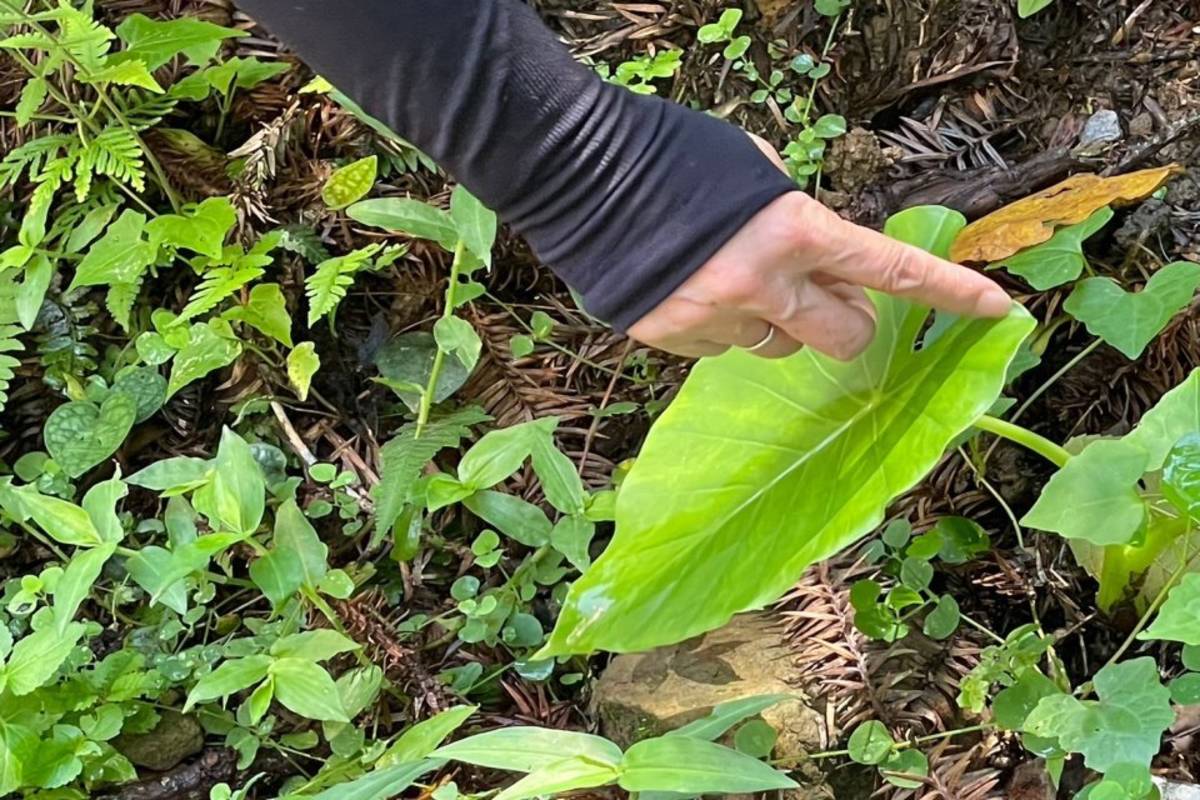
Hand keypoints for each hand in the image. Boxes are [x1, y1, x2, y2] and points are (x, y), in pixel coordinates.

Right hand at [627, 136, 1011, 359]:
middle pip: (843, 337)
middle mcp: (765, 285)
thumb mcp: (756, 171)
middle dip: (848, 324)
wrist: (579, 172)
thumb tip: (815, 255)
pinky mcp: (673, 339)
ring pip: (777, 347)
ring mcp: (717, 319)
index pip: (891, 271)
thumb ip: (797, 217)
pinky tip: (691, 291)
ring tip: (731, 283)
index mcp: (795, 230)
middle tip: (831, 302)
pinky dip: (719, 329)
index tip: (998, 309)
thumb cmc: (675, 156)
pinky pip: (720, 351)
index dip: (949, 292)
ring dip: (775, 323)